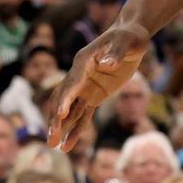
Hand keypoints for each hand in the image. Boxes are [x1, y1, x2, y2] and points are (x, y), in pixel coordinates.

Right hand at [49, 23, 152, 152]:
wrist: (132, 36)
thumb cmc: (130, 36)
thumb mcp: (126, 42)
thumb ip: (115, 53)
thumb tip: (107, 63)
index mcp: (83, 61)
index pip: (72, 83)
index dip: (65, 99)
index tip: (60, 115)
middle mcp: (79, 75)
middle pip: (63, 99)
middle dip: (56, 118)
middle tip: (50, 137)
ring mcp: (85, 87)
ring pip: (70, 110)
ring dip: (61, 127)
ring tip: (53, 146)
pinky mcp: (94, 96)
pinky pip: (82, 115)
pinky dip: (75, 130)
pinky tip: (67, 145)